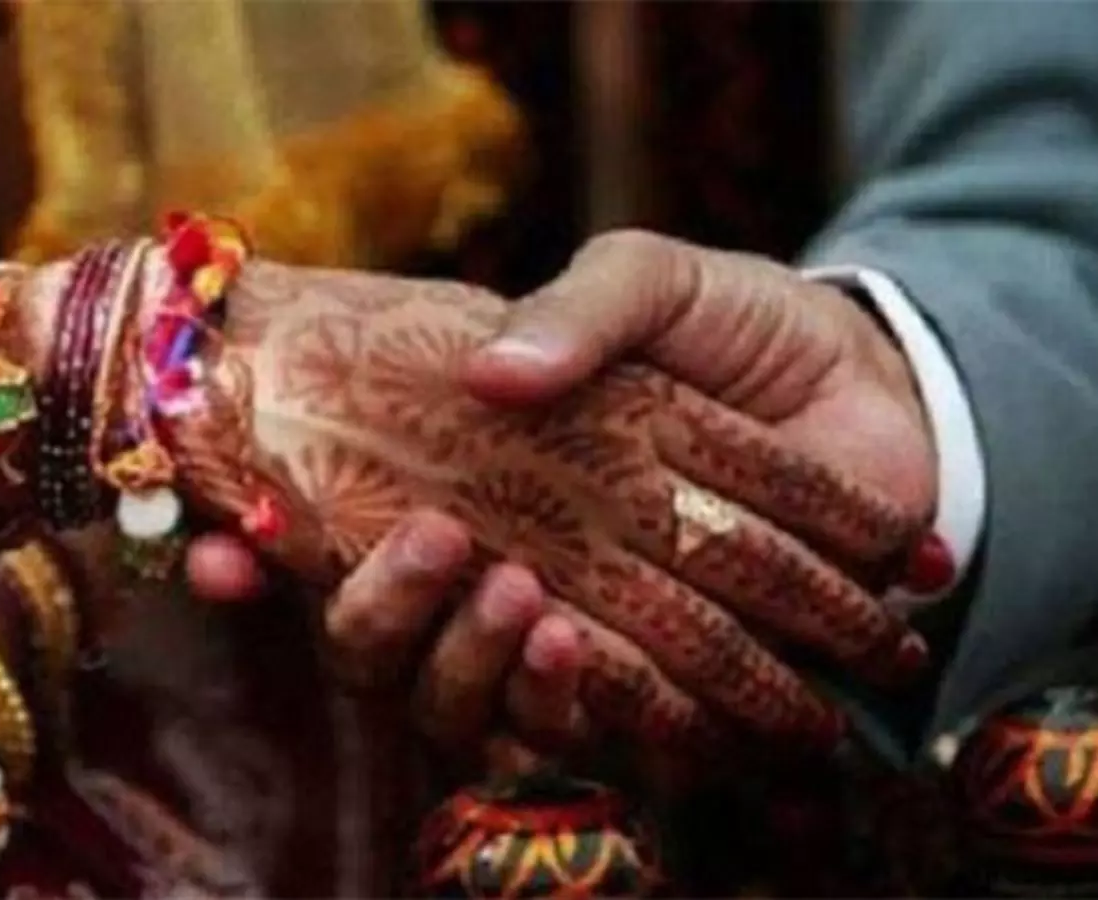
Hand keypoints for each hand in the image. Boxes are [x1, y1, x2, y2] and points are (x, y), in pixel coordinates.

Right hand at [166, 258, 930, 754]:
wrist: (878, 386)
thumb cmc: (741, 332)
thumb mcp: (653, 284)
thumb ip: (578, 310)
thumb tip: (488, 372)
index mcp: (471, 489)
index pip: (335, 548)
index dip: (257, 569)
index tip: (219, 556)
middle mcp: (504, 581)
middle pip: (390, 658)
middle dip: (389, 621)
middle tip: (436, 547)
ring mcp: (586, 643)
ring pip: (478, 717)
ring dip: (481, 673)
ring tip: (539, 615)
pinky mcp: (676, 690)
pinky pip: (610, 740)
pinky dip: (602, 716)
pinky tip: (605, 660)